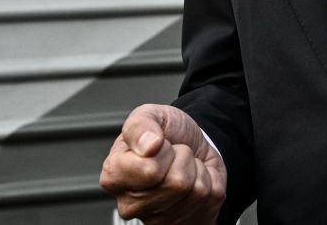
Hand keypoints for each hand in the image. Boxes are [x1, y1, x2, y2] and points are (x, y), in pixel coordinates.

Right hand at [99, 104, 225, 223]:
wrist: (191, 145)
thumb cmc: (167, 134)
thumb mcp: (151, 114)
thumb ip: (142, 124)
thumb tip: (148, 145)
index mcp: (114, 175)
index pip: (151, 170)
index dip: (164, 150)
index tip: (158, 144)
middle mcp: (131, 204)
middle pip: (177, 183)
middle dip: (183, 158)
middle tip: (173, 155)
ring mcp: (157, 219)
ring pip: (196, 191)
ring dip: (196, 170)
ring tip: (182, 167)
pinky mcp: (182, 223)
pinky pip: (211, 197)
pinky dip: (210, 180)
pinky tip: (193, 179)